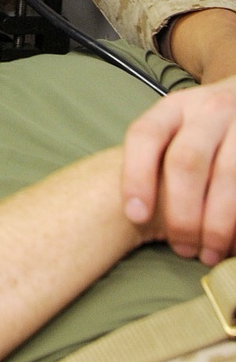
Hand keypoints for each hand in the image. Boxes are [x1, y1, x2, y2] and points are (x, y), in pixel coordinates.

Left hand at [121, 74, 235, 264]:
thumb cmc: (204, 130)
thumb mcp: (177, 129)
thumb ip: (155, 160)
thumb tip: (136, 217)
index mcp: (175, 108)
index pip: (145, 135)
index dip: (136, 176)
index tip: (136, 217)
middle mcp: (209, 111)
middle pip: (186, 160)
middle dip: (182, 212)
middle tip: (182, 248)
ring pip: (228, 175)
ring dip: (217, 223)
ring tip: (209, 253)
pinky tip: (233, 243)